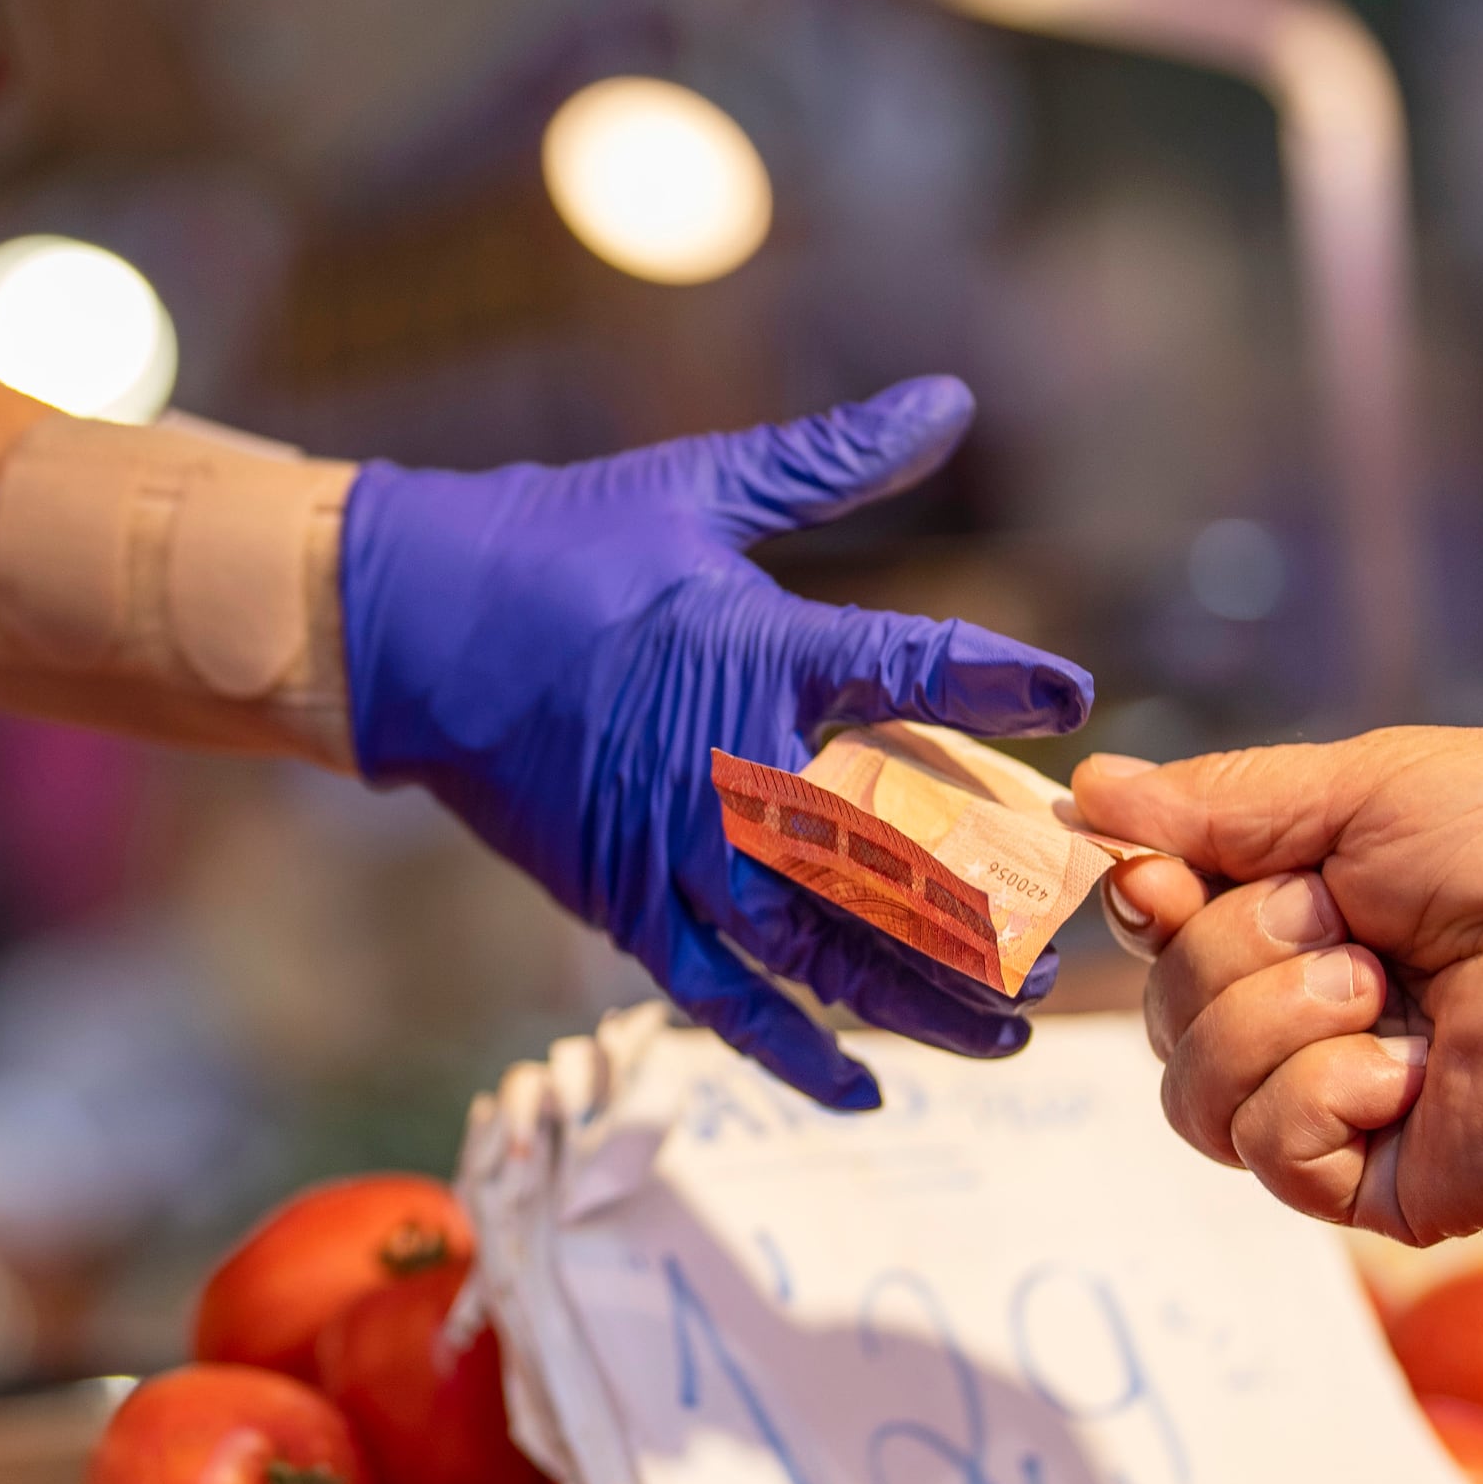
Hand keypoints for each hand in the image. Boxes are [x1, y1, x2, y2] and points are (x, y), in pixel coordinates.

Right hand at [342, 379, 1091, 1108]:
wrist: (409, 631)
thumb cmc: (557, 547)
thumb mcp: (699, 488)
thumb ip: (831, 460)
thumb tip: (948, 398)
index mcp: (759, 653)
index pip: (914, 668)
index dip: (1001, 683)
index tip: (1073, 697)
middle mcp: (733, 771)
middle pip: (895, 858)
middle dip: (992, 905)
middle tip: (1068, 935)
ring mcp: (680, 853)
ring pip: (826, 951)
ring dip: (922, 997)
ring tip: (1006, 1029)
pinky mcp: (629, 906)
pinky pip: (725, 1001)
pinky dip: (793, 1050)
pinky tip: (864, 1085)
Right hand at [1069, 729, 1482, 1240]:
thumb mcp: (1369, 785)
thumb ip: (1222, 802)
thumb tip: (1089, 790)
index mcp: (1323, 908)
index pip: (1166, 921)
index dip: (1143, 899)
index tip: (1158, 877)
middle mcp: (1321, 1008)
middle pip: (1162, 1004)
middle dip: (1234, 948)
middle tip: (1350, 925)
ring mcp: (1344, 1101)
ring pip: (1189, 1085)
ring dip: (1271, 1019)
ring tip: (1381, 991)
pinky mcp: (1372, 1183)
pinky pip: (1262, 1148)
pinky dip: (1318, 1093)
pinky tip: (1410, 1071)